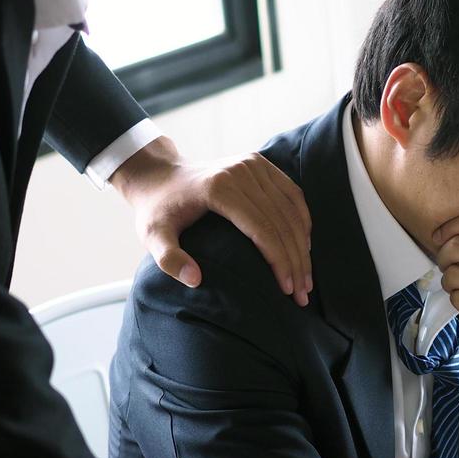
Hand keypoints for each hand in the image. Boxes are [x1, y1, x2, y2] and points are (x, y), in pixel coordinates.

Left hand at [110, 136, 311, 303]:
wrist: (159, 174)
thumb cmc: (158, 210)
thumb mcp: (153, 236)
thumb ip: (170, 260)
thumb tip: (196, 281)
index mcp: (218, 188)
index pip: (262, 228)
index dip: (278, 261)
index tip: (286, 290)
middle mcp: (241, 172)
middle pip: (281, 221)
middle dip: (295, 261)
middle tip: (302, 294)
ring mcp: (253, 164)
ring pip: (291, 209)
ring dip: (303, 246)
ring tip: (306, 278)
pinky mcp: (260, 163)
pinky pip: (292, 193)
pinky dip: (302, 221)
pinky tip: (304, 247)